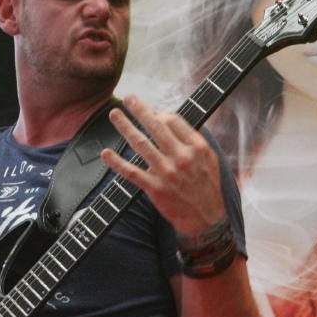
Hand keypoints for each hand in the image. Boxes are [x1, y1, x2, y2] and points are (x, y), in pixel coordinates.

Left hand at [101, 95, 226, 234]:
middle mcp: (181, 157)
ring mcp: (166, 173)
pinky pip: (131, 173)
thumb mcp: (210, 158)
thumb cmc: (207, 187)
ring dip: (125, 127)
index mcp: (196, 147)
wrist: (206, 219)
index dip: (160, 113)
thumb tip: (173, 121)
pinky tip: (106, 153)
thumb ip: (194, 140)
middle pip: (156, 126)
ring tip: (114, 114)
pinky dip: (117, 163)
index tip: (153, 113)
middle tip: (128, 98)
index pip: (173, 120)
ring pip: (141, 144)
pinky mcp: (155, 188)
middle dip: (140, 109)